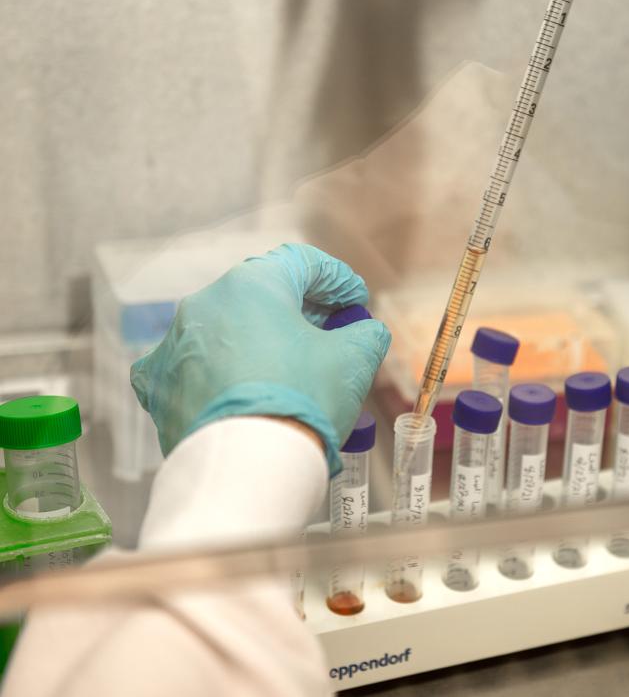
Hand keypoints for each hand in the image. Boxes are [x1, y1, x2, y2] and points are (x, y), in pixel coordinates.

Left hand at [130, 244, 390, 475]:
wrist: (247, 468)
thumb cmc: (303, 401)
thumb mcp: (353, 361)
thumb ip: (365, 335)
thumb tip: (364, 332)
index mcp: (252, 284)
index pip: (302, 263)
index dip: (338, 279)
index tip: (357, 302)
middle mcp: (206, 303)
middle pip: (262, 295)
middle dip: (300, 313)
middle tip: (329, 335)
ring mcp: (176, 344)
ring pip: (228, 331)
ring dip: (262, 342)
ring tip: (293, 372)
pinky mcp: (160, 385)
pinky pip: (197, 369)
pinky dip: (223, 374)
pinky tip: (244, 391)